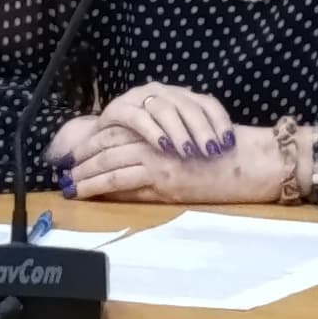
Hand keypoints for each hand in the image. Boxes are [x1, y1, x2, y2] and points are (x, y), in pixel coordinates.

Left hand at [57, 111, 292, 205]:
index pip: (121, 131)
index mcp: (164, 128)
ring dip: (86, 173)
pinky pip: (122, 180)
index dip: (97, 140)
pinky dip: (98, 185)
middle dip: (85, 158)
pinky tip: (83, 191)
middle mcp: (158, 139)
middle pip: (111, 144)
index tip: (79, 152)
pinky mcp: (163, 179)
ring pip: (110, 162)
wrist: (252, 163)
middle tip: (65, 169)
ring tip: (69, 182)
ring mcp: (159, 158)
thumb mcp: (196, 142)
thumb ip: (167, 147)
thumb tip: (136, 164)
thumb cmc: (230, 156)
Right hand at [95, 82, 234, 155]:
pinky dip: (153, 132)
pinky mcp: (118, 108)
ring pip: (165, 110)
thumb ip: (195, 138)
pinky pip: (138, 118)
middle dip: (202, 130)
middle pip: (189, 106)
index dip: (220, 122)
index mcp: (180, 96)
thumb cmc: (143, 143)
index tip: (228, 144)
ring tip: (189, 152)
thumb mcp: (173, 139)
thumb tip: (227, 150)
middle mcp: (162, 91)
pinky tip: (163, 147)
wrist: (100, 141)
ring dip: (179, 132)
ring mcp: (138, 97)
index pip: (208, 103)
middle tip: (211, 151)